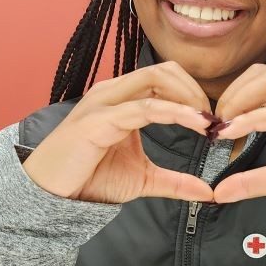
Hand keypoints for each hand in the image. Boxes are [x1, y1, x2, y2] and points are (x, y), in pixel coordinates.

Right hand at [21, 61, 216, 203]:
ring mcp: (105, 102)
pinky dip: (175, 113)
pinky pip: (144, 107)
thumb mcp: (143, 179)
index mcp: (123, 98)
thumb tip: (209, 192)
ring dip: (189, 98)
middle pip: (164, 70)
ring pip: (156, 79)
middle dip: (196, 91)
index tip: (214, 121)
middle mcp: (114, 92)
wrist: (51, 195)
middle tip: (213, 121)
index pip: (165, 78)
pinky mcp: (99, 120)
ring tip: (207, 123)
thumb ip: (175, 181)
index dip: (194, 94)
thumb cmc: (90, 178)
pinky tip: (195, 124)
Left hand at [210, 63, 265, 203]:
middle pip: (263, 73)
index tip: (217, 123)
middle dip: (232, 94)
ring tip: (222, 128)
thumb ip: (251, 180)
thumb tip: (219, 192)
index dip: (234, 95)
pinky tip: (234, 134)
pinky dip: (253, 120)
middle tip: (215, 123)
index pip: (262, 77)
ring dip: (239, 103)